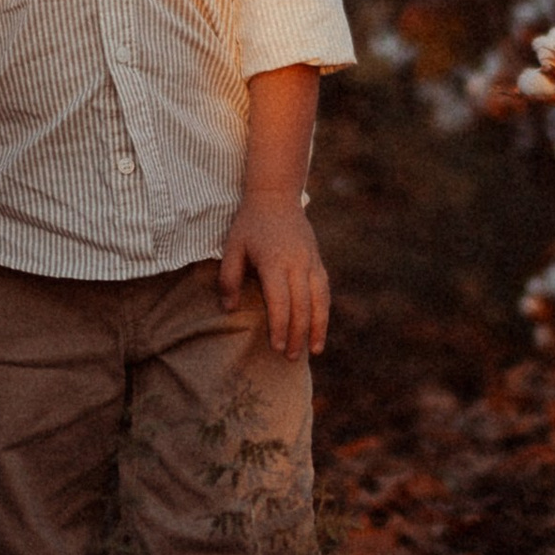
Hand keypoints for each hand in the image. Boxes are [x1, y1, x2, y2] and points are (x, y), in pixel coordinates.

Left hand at [219, 194, 329, 361]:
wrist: (276, 196)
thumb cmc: (249, 224)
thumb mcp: (232, 246)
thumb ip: (229, 278)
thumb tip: (229, 309)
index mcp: (274, 261)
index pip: (281, 301)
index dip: (280, 326)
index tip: (277, 347)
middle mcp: (297, 263)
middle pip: (302, 305)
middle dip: (298, 334)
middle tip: (291, 358)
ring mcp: (311, 261)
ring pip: (319, 300)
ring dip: (318, 327)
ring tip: (314, 350)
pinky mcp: (318, 261)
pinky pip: (324, 290)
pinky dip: (324, 311)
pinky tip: (320, 328)